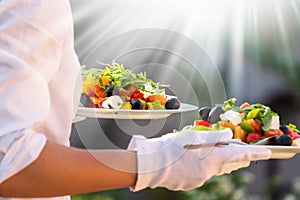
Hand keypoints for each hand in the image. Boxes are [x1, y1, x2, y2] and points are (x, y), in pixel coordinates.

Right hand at [127, 129, 270, 190]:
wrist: (149, 166)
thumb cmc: (168, 148)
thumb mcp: (191, 137)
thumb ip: (213, 137)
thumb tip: (228, 136)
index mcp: (211, 160)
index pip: (238, 155)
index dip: (254, 153)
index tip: (267, 153)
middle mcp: (208, 173)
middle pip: (229, 165)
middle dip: (238, 158)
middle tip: (244, 152)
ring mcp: (198, 180)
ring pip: (215, 170)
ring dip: (221, 162)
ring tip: (223, 155)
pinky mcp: (189, 184)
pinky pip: (201, 175)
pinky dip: (203, 167)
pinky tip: (193, 160)